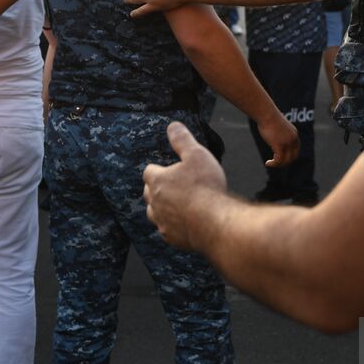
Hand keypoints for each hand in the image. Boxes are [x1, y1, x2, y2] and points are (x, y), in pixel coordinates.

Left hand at [143, 121, 229, 249]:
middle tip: (173, 184)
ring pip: (154, 213)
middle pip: (149, 192)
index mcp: (157, 181)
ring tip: (176, 204)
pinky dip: (172, 225)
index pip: (149, 171)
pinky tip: (185, 222)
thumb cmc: (206, 187)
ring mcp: (162, 222)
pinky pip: (166, 230)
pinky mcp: (172, 237)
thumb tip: (173, 126)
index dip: (159, 168)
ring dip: (162, 207)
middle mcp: (155, 203)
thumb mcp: (197, 155)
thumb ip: (183, 140)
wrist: (215, 223)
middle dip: (157, 188)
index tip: (168, 168)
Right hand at [255, 111, 298, 167]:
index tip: (280, 159)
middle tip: (275, 163)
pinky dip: (273, 164)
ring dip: (278, 164)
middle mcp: (293, 140)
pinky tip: (267, 163)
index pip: (296, 151)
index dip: (289, 157)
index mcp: (294, 135)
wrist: (266, 113)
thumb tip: (276, 141)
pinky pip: (278, 160)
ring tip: (269, 163)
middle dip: (284, 162)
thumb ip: (279, 134)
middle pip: (293, 157)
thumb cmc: (269, 118)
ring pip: (286, 160)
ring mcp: (287, 143)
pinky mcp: (279, 145)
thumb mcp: (277, 127)